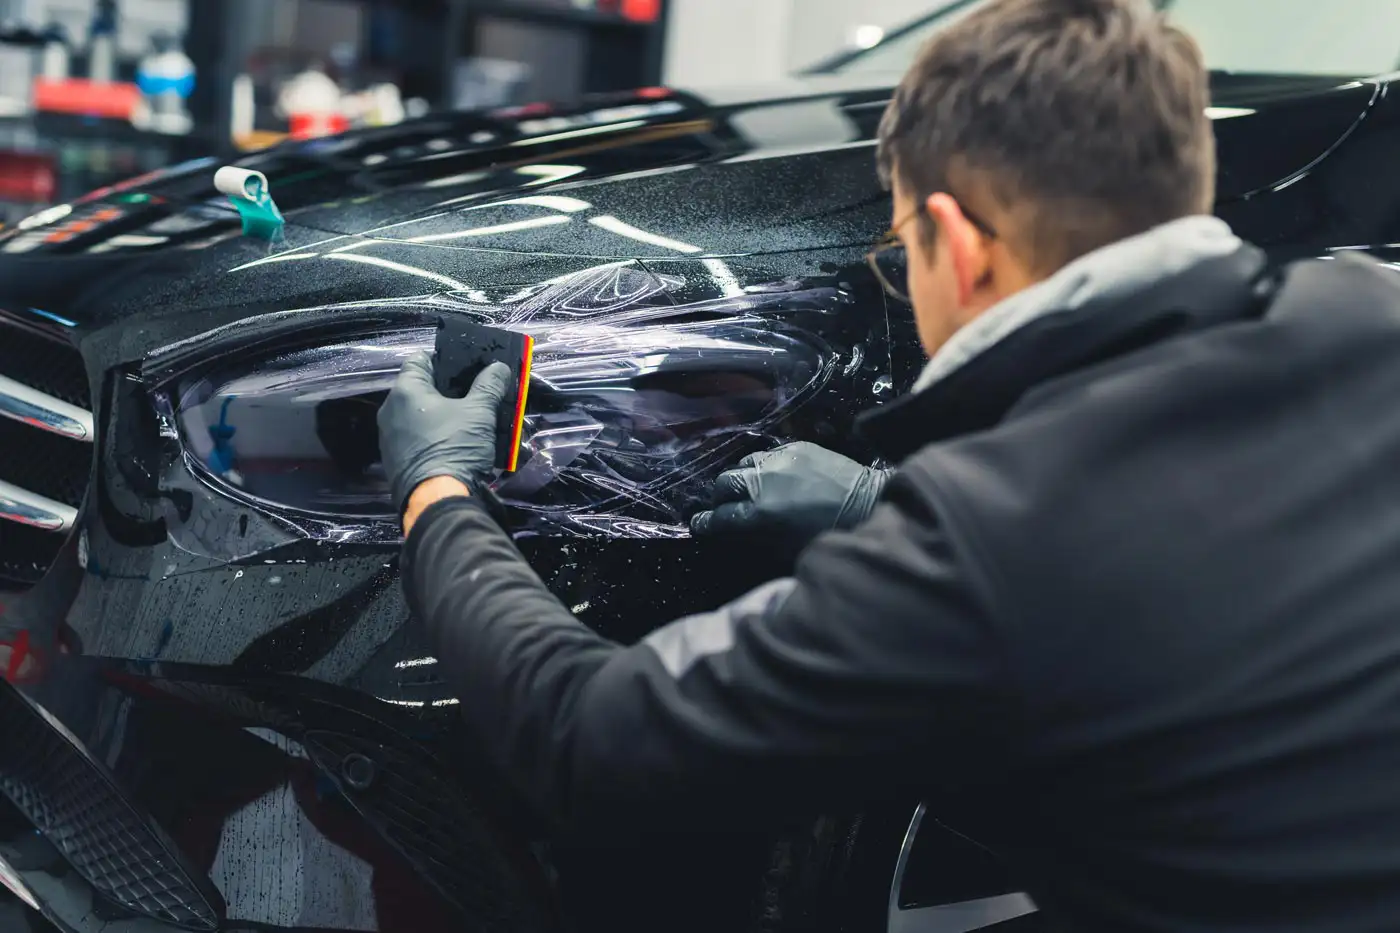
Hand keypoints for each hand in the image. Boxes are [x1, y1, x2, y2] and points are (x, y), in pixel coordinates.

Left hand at [377, 352, 511, 514]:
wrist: (437, 500)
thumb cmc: (455, 447)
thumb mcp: (479, 413)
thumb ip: (489, 385)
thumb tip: (499, 367)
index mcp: (406, 391)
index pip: (421, 359)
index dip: (445, 359)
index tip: (467, 367)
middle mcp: (390, 410)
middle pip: (421, 388)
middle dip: (447, 390)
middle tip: (474, 394)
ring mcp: (390, 437)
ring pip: (419, 415)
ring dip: (441, 415)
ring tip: (469, 419)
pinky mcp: (395, 460)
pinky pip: (417, 438)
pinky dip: (434, 436)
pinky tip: (455, 443)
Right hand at [690, 442, 890, 544]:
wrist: (867, 505)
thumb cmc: (827, 536)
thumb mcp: (785, 548)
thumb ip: (754, 536)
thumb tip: (734, 529)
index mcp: (760, 514)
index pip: (719, 516)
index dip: (706, 522)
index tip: (700, 524)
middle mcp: (763, 482)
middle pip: (724, 484)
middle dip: (721, 497)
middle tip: (728, 506)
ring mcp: (779, 460)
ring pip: (744, 464)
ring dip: (743, 478)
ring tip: (752, 488)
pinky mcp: (796, 446)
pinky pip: (769, 454)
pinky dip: (766, 466)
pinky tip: (777, 476)